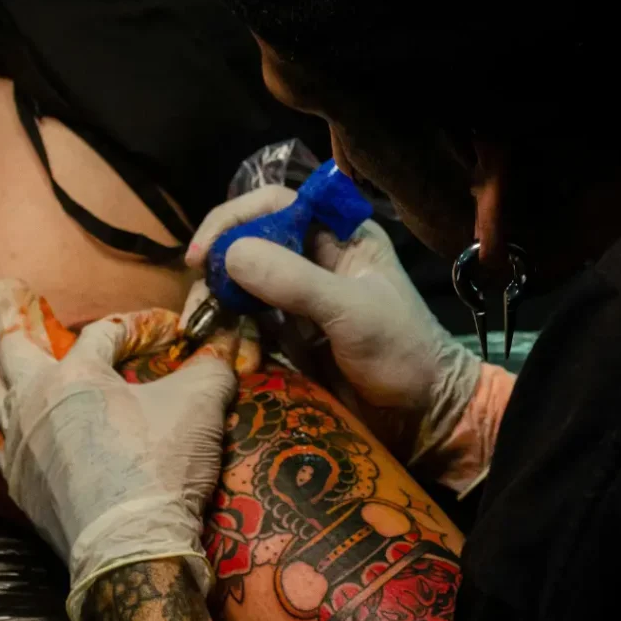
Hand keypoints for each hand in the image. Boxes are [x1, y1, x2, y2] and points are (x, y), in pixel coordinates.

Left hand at [0, 279, 237, 620]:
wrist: (130, 546)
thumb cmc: (161, 468)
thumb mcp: (199, 406)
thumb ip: (212, 366)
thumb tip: (231, 345)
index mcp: (78, 374)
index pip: (103, 334)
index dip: (133, 327)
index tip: (157, 330)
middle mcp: (38, 400)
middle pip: (17, 345)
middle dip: (10, 311)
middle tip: (1, 284)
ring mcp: (21, 442)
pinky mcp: (19, 481)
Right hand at [187, 187, 507, 490]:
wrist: (422, 415)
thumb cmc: (403, 353)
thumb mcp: (352, 312)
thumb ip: (295, 282)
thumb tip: (232, 255)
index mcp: (340, 236)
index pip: (275, 205)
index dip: (234, 220)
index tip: (205, 253)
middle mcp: (316, 260)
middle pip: (251, 244)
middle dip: (220, 265)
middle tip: (198, 296)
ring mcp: (300, 300)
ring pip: (244, 285)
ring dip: (220, 302)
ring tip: (202, 325)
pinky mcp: (291, 336)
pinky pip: (249, 324)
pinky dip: (231, 332)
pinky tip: (219, 346)